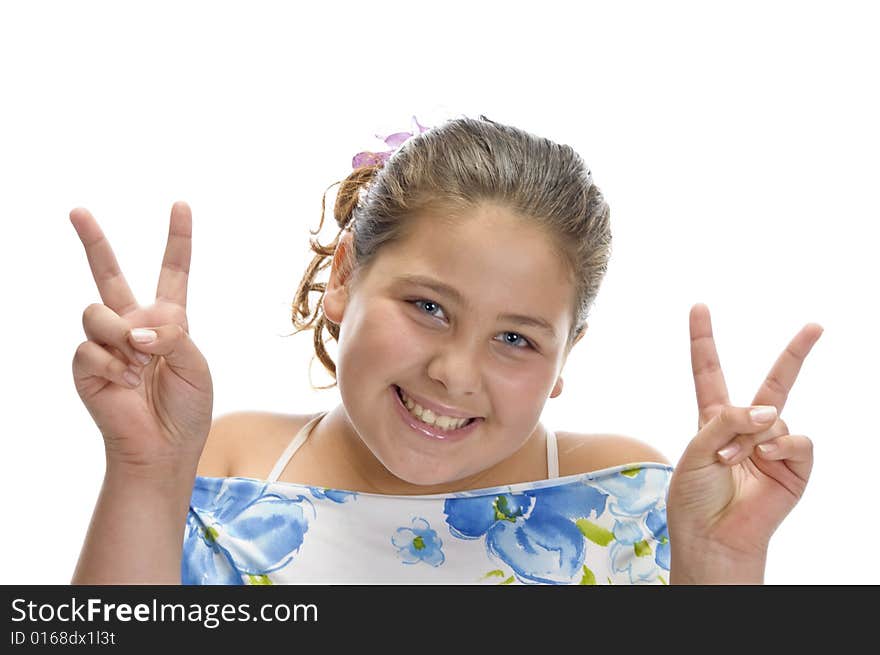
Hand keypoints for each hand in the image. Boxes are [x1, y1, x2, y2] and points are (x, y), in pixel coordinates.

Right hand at [70, 202, 212, 474]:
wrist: (163, 447)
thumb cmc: (187, 408)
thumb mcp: (196, 365)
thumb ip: (171, 335)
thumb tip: (134, 329)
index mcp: (169, 320)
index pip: (173, 272)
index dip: (177, 239)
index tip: (180, 206)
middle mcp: (134, 324)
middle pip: (108, 273)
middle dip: (92, 240)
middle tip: (76, 210)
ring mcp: (107, 343)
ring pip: (98, 310)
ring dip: (121, 336)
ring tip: (139, 364)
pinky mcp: (86, 364)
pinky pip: (91, 346)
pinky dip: (113, 364)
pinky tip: (124, 384)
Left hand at [666, 303, 822, 560]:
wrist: (711, 537)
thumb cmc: (693, 496)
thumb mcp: (696, 450)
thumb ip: (726, 421)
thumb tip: (770, 410)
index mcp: (713, 420)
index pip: (709, 372)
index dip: (703, 340)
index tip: (699, 307)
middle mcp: (746, 429)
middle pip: (774, 383)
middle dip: (796, 354)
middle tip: (815, 326)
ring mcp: (772, 448)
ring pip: (773, 417)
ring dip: (749, 437)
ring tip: (731, 462)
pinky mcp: (793, 468)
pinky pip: (795, 441)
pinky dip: (779, 446)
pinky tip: (765, 459)